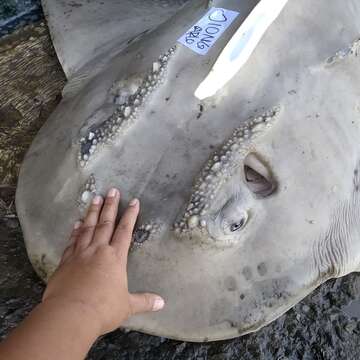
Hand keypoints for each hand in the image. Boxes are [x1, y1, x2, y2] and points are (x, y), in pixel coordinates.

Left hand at [43, 188, 164, 335]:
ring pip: (87, 228)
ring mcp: (80, 254)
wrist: (70, 314)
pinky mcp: (65, 261)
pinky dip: (75, 231)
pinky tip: (76, 223)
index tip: (134, 201)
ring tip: (95, 198)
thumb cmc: (102, 309)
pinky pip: (72, 241)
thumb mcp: (127, 306)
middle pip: (105, 223)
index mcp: (115, 258)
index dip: (130, 215)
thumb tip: (162, 303)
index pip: (124, 231)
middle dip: (110, 206)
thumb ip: (144, 301)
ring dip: (92, 212)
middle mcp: (98, 250)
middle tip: (112, 190)